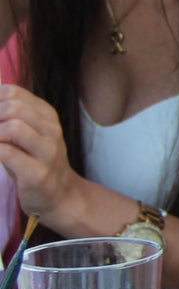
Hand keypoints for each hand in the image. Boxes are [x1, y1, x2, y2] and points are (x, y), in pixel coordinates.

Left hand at [0, 84, 80, 221]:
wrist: (61, 196)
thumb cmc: (33, 163)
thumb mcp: (26, 135)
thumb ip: (9, 117)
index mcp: (46, 116)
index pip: (13, 92)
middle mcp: (51, 130)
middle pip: (13, 107)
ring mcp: (47, 152)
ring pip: (13, 127)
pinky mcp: (38, 174)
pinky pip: (7, 154)